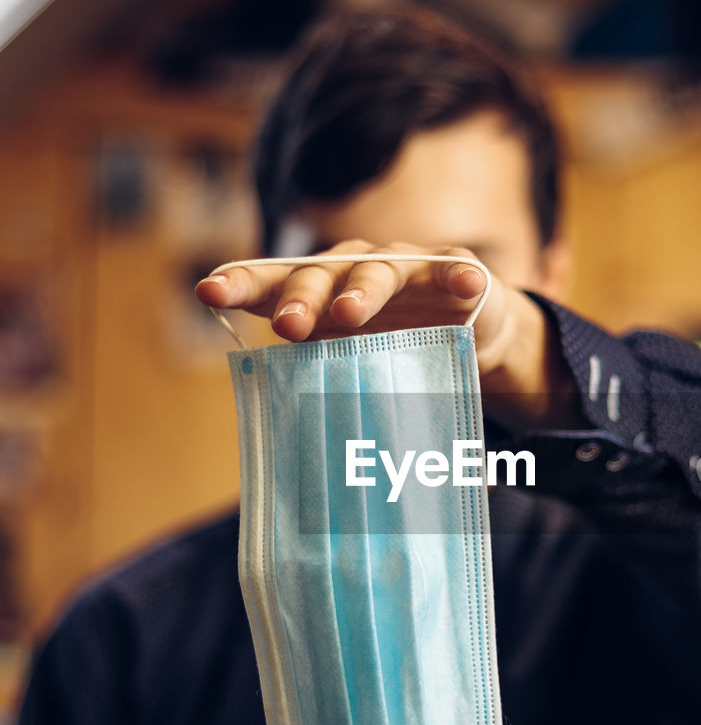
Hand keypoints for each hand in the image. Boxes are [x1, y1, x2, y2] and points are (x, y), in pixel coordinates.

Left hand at [195, 241, 578, 426]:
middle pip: (322, 275)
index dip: (242, 284)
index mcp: (319, 293)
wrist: (462, 331)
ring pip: (379, 270)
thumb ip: (317, 389)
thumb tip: (277, 458)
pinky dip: (459, 276)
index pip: (272, 282)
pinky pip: (453, 270)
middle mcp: (353, 270)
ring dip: (363, 290)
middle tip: (289, 326)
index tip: (209, 293)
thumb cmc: (392, 350)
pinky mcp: (452, 270)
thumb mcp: (349, 370)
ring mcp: (404, 266)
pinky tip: (467, 284)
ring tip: (353, 313)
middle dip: (303, 298)